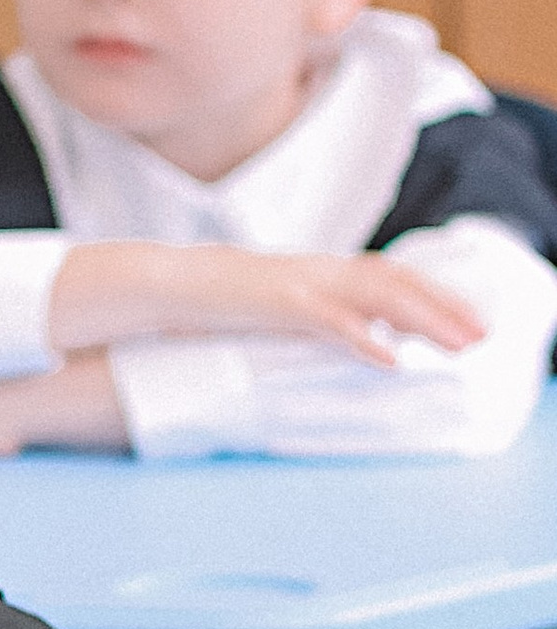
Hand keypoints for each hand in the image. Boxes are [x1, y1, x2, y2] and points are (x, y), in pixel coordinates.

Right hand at [50, 241, 484, 366]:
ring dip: (422, 317)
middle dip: (442, 306)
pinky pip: (325, 319)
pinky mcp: (268, 301)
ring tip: (459, 345)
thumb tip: (330, 345)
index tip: (462, 320)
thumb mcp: (257, 311)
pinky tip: (389, 359)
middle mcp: (307, 269)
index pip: (380, 275)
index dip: (425, 295)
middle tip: (484, 333)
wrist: (143, 285)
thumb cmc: (195, 304)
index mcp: (305, 272)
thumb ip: (296, 321)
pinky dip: (361, 337)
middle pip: (390, 280)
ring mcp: (289, 282)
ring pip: (372, 293)